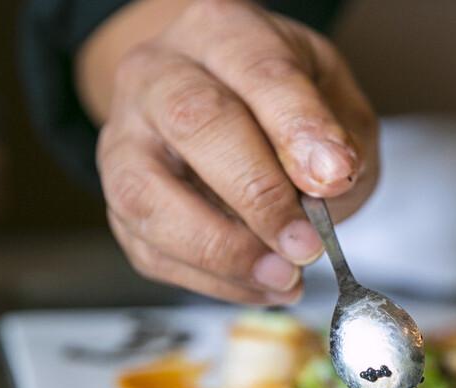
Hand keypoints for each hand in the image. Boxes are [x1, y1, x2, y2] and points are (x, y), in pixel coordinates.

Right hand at [81, 0, 377, 303]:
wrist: (222, 107)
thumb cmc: (281, 104)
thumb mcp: (331, 98)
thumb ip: (338, 135)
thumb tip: (330, 181)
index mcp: (222, 33)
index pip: (259, 72)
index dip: (298, 129)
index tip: (336, 177)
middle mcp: (158, 76)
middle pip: (194, 124)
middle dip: (257, 195)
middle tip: (307, 244)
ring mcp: (126, 139)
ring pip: (148, 196)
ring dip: (223, 251)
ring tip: (284, 277)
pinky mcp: (117, 201)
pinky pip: (150, 250)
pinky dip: (211, 281)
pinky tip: (260, 286)